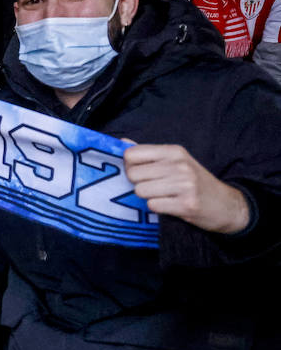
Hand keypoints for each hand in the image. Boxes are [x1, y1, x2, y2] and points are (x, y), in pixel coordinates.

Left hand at [124, 143, 250, 233]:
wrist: (227, 204)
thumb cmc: (196, 182)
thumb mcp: (176, 161)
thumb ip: (149, 153)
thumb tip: (123, 142)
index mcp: (175, 151)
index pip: (132, 154)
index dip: (129, 165)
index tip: (140, 172)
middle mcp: (180, 165)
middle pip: (133, 174)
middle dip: (138, 183)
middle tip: (154, 186)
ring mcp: (184, 185)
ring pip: (140, 191)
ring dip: (148, 197)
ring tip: (164, 196)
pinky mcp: (186, 204)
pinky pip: (152, 205)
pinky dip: (158, 208)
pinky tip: (171, 205)